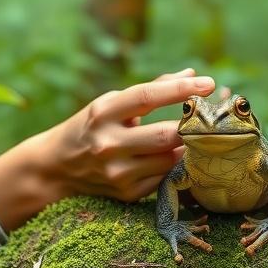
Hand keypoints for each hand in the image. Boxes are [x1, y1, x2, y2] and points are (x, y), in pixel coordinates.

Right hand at [0, 69, 214, 230]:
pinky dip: (176, 165)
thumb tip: (191, 74)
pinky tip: (179, 156)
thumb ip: (152, 89)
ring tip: (198, 135)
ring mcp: (116, 171)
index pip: (147, 96)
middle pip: (165, 135)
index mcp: (103, 112)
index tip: (208, 83)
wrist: (56, 166)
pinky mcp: (126, 193)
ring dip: (187, 147)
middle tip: (210, 117)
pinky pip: (164, 177)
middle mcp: (107, 143)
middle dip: (192, 125)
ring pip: (169, 158)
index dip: (180, 89)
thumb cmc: (92, 125)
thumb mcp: (112, 103)